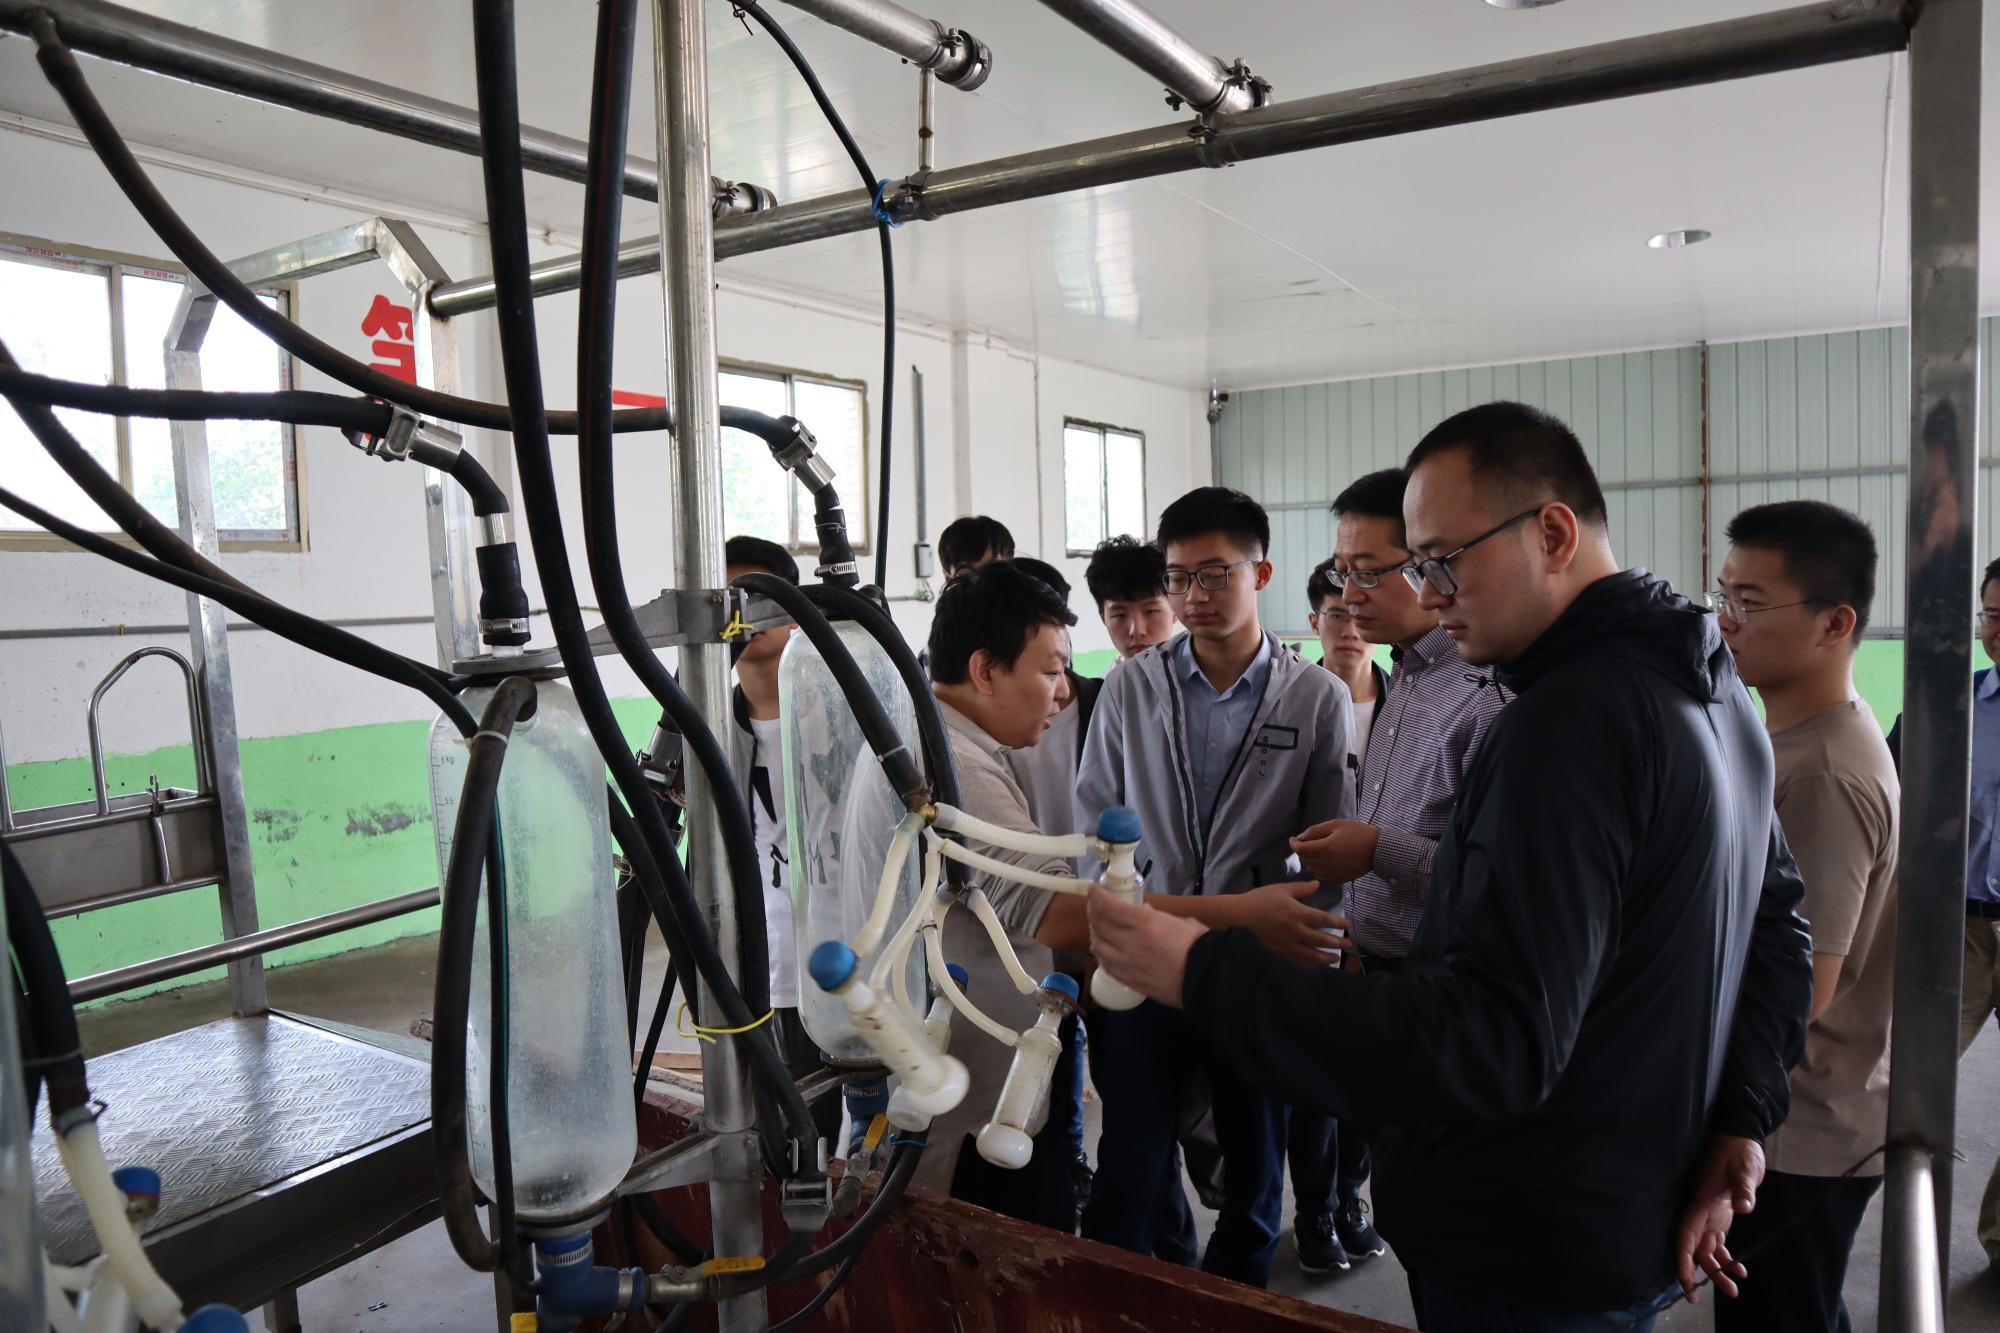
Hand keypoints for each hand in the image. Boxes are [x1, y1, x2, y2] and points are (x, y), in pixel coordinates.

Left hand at [1087, 886, 1204, 1007]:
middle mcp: (1130, 943)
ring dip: (1094, 934)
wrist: (1207, 979)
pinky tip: (1104, 950)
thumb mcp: (1178, 921)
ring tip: (1098, 929)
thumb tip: (1143, 911)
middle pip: (1098, 925)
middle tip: (1094, 907)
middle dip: (1093, 913)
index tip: (1093, 890)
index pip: (1108, 906)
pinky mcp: (1130, 981)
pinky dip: (1101, 955)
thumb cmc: (1199, 945)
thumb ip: (1156, 916)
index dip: (1096, 896)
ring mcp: (1127, 965)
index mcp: (1144, 923)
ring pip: (1098, 947)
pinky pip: (1106, 966)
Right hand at [1234, 883, 1350, 965]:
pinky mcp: (1279, 950)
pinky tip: (1316, 962)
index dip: (1337, 923)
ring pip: (1310, 953)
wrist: (1242, 914)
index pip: (1322, 919)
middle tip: (1349, 944)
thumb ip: (1302, 888)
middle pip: (1320, 939)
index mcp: (1296, 912)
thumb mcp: (1282, 889)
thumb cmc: (1262, 898)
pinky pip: (1297, 959)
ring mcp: (1287, 943)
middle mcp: (1294, 930)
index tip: (1348, 925)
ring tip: (1336, 958)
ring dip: (1325, 956)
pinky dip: (1309, 962)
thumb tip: (1318, 884)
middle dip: (1336, 942)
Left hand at [1290, 820, 1381, 884]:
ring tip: (1319, 850)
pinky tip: (1326, 860)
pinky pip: (1321, 875)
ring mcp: (1332, 873)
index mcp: (1325, 848)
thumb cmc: (1358, 833)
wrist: (1377, 850)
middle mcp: (1326, 863)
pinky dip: (1319, 868)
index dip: (1294, 843)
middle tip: (1308, 842)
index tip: (1293, 839)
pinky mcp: (1338, 879)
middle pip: (1303, 859)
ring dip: (1310, 859)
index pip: (1300, 849)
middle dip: (1302, 850)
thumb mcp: (1336, 825)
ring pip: (1311, 868)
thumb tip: (1300, 838)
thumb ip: (1315, 831)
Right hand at [1674, 1134, 1763, 1302]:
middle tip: (1702, 1298)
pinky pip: (1718, 1243)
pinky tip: (1740, 1270)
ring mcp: (1711, 1214)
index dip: (1683, 1259)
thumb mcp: (1745, 1168)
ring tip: (1734, 1290)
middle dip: (1699, 1274)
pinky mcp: (1720, 1214)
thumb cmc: (1740, 1150)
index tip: (1685, 1281)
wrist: (1741, 1137)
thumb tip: (1743, 1207)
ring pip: (1707, 1249)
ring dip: (1716, 1271)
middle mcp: (1702, 1211)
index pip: (1687, 1235)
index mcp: (1703, 1202)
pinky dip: (1727, 1259)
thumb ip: (1743, 1188)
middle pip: (1696, 1249)